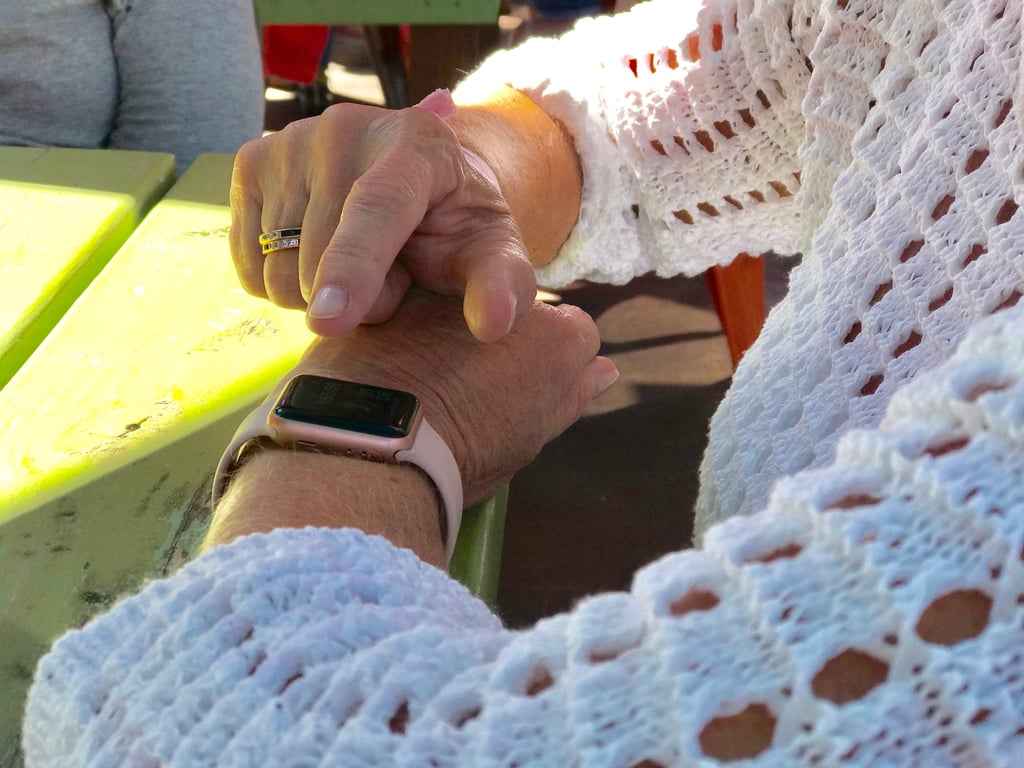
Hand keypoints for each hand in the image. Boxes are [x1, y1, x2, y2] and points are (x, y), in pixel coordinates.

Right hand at [229, 101, 536, 341]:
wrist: (416, 186)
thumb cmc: (457, 227)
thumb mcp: (494, 254)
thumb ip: (504, 286)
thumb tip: (493, 323)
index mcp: (416, 142)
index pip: (377, 208)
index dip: (353, 268)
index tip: (329, 321)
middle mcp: (345, 128)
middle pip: (322, 259)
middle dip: (361, 299)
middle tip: (397, 274)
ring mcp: (289, 140)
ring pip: (280, 272)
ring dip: (321, 294)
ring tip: (360, 262)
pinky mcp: (251, 162)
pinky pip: (250, 267)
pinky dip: (282, 283)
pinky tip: (319, 256)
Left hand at [288, 289, 618, 504]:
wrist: (378, 444)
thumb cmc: (461, 457)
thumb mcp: (529, 436)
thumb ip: (570, 395)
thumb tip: (606, 371)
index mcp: (558, 341)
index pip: (575, 336)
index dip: (547, 363)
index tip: (521, 392)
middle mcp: (512, 303)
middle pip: (517, 316)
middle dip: (499, 341)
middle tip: (470, 386)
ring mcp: (454, 294)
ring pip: (461, 306)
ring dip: (450, 331)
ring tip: (423, 380)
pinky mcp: (397, 294)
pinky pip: (408, 307)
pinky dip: (403, 332)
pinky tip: (383, 369)